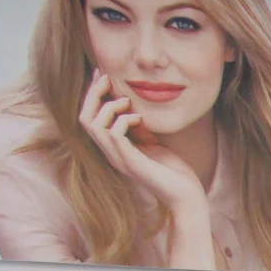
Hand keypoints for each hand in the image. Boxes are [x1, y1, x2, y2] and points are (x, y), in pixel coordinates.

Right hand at [78, 72, 215, 269]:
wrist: (186, 196)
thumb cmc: (173, 172)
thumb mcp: (153, 144)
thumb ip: (139, 130)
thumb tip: (133, 110)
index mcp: (114, 148)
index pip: (90, 118)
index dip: (93, 95)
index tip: (102, 74)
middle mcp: (111, 153)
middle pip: (84, 118)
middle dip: (93, 95)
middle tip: (107, 78)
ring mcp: (118, 159)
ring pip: (93, 125)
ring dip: (108, 107)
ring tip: (127, 101)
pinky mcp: (130, 163)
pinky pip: (113, 135)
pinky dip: (122, 120)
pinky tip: (138, 118)